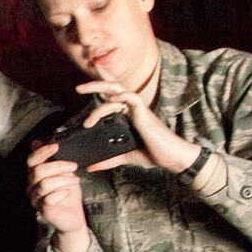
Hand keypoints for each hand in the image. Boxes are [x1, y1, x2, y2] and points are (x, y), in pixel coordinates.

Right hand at [27, 141, 90, 251]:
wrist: (73, 216)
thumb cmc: (68, 193)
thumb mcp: (64, 173)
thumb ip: (53, 159)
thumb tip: (38, 141)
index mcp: (35, 175)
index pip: (31, 160)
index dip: (42, 152)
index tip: (56, 147)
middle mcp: (32, 186)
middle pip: (38, 171)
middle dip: (59, 166)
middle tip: (73, 166)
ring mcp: (36, 199)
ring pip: (45, 184)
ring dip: (64, 180)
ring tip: (76, 181)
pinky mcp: (44, 210)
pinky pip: (49, 199)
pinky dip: (62, 193)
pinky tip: (68, 193)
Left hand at [75, 77, 196, 174]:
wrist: (173, 158)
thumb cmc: (154, 154)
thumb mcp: (126, 157)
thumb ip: (109, 160)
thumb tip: (91, 166)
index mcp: (128, 115)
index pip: (112, 97)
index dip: (100, 89)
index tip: (84, 89)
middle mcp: (132, 109)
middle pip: (112, 88)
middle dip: (95, 84)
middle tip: (78, 88)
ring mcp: (138, 110)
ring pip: (118, 90)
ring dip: (99, 92)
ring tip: (86, 108)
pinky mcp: (144, 114)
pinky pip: (132, 98)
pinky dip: (121, 97)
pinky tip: (110, 102)